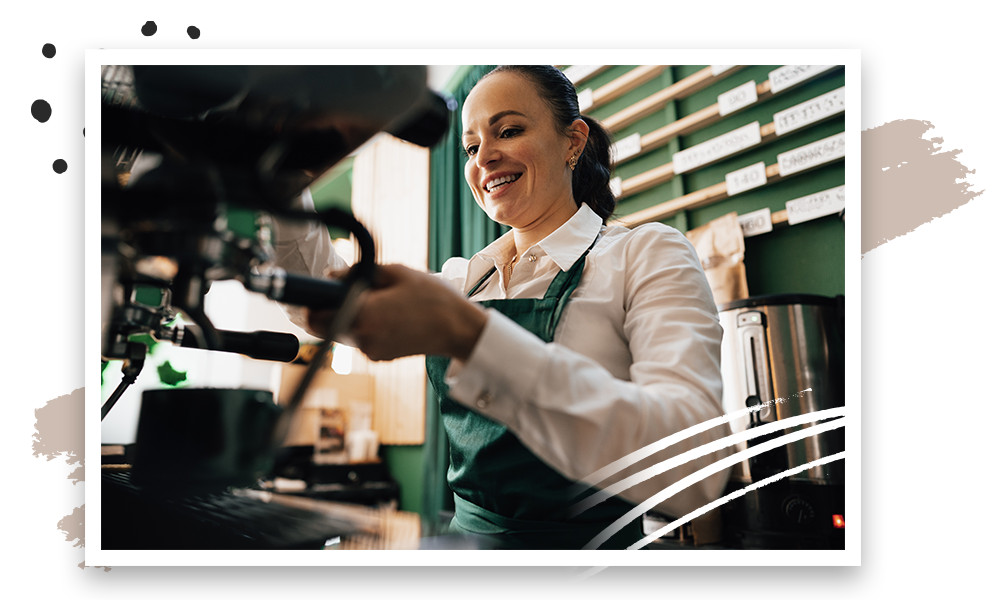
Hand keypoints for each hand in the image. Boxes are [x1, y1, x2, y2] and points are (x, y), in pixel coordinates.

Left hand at [307, 264, 487, 361]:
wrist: (459, 329)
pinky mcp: (380, 357)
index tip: (323, 290)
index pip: (314, 316)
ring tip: (381, 301)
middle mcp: (362, 339)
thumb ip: (357, 273)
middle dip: (332, 309)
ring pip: (344, 331)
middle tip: (353, 292)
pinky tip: (390, 315)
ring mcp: (371, 352)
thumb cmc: (432, 298)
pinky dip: (367, 326)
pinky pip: (361, 339)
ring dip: (351, 316)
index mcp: (362, 315)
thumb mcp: (396, 272)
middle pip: (325, 325)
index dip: (313, 302)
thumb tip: (331, 276)